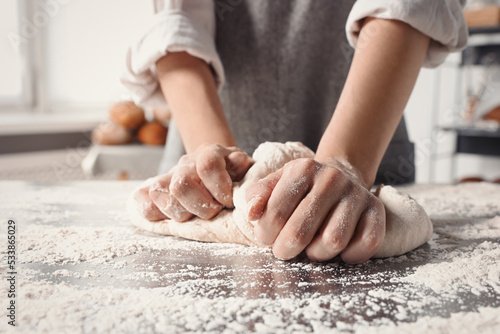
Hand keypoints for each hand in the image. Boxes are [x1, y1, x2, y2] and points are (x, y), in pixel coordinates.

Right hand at [135, 144, 252, 221]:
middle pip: (181, 184)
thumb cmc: (235, 176)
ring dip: (180, 212)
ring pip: (159, 193)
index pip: (207, 165)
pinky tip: (170, 217)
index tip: (228, 202)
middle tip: (214, 211)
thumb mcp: (246, 170)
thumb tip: (238, 162)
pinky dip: (153, 211)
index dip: (218, 188)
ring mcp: (168, 175)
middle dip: (200, 206)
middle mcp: (186, 162)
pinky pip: (143, 200)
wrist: (220, 171)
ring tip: (195, 215)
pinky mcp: (155, 190)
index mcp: (210, 153)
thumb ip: (243, 168)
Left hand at [245, 158, 384, 262]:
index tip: (267, 237)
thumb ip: (257, 196)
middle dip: (286, 250)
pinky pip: (367, 243)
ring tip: (311, 248)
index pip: (275, 213)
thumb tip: (250, 214)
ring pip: (333, 241)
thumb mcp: (276, 182)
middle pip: (300, 233)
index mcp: (302, 169)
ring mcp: (356, 194)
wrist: (341, 174)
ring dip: (317, 254)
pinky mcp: (376, 210)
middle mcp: (331, 179)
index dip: (265, 234)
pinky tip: (340, 250)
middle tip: (284, 250)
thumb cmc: (302, 186)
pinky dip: (351, 255)